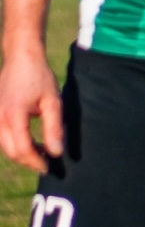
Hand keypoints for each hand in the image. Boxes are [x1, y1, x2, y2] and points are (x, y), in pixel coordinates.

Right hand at [0, 50, 62, 173]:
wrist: (21, 58)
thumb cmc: (39, 78)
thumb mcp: (53, 102)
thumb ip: (54, 128)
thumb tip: (57, 153)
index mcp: (13, 115)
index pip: (22, 148)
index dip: (36, 161)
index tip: (49, 167)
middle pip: (11, 151)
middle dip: (28, 161)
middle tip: (46, 165)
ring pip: (4, 146)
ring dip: (21, 154)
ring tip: (41, 155)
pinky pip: (2, 137)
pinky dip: (15, 144)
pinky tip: (31, 144)